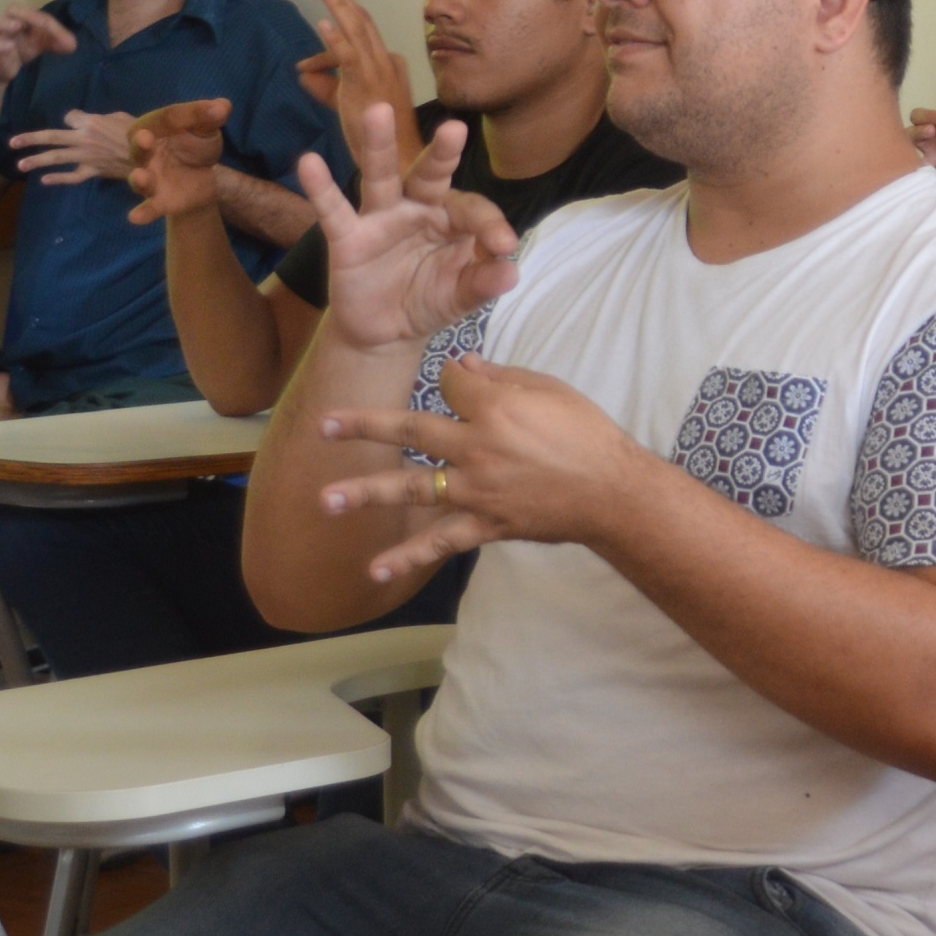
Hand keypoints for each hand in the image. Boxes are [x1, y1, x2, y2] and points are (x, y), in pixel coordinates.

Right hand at [0, 5, 76, 86]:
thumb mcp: (46, 45)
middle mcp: (10, 24)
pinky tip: (9, 47)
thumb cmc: (26, 49)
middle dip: (25, 13)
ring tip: (17, 27)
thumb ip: (61, 42)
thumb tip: (72, 46)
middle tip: (39, 22)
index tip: (54, 30)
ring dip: (3, 23)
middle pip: (12, 8)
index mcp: (25, 19)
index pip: (35, 12)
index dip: (44, 18)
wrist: (8, 70)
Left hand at [12, 108, 144, 187]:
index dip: (72, 120)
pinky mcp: (93, 171)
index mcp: (90, 122)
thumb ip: (98, 118)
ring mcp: (86, 157)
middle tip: (12, 143)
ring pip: (57, 158)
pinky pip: (73, 176)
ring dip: (37, 161)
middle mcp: (83, 139)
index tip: (76, 122)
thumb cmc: (138, 132)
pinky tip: (45, 181)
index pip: (70, 118)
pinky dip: (59, 179)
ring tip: (20, 164)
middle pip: (52, 137)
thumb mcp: (119, 116)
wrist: (151, 154)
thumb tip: (84, 121)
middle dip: (30, 139)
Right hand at [120, 98, 233, 225]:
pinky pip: (149, 207)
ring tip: (140, 177)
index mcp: (154, 127)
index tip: (215, 112)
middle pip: (139, 148)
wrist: (202, 178)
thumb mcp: (205, 130)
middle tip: (145, 138)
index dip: (188, 114)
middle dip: (141, 144)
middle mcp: (145, 153)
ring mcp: (150, 178)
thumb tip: (223, 105)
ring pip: (140, 179)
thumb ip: (208, 118)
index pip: (167, 118)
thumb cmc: (195, 147)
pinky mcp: (160, 200)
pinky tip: (135, 218)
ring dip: (139, 179)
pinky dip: (142, 213)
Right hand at [296, 104, 515, 349]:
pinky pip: (333, 210)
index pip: (472, 210)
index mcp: (450, 219)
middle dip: (442, 154)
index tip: (504, 244)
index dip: (489, 224)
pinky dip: (321, 188)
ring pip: (381, 177)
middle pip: (430, 175)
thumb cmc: (427, 301)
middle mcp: (416, 209)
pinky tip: (308, 162)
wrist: (383, 332)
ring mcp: (380, 218)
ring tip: (377, 111)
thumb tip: (512, 272)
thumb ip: (481, 284)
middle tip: (455, 129)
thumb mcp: (458, 298)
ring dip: (379, 146)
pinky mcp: (347, 236)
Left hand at [297, 0, 418, 170]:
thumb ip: (327, 87)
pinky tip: (322, 22)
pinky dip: (335, 39)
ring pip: (356, 30)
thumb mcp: (348, 106)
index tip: (306, 65)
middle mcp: (387, 62)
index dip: (331, 40)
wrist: (401, 165)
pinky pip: (349, 56)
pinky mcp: (368, 84)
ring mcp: (379, 71)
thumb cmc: (378, 140)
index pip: (359, 39)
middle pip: (362, 23)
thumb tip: (303, 74)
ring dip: (337, 5)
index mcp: (389, 65)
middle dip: (340, 0)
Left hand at [313, 355, 649, 588]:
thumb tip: (463, 365)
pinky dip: (408, 557)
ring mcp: (476, 489)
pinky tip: (374, 570)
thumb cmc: (587, 434)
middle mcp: (475, 447)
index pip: (450, 382)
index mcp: (494, 408)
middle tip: (323, 425)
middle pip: (410, 429)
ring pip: (412, 488)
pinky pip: (440, 542)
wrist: (613, 492)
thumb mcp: (550, 390)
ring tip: (326, 500)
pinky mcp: (484, 523)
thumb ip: (501, 377)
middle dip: (363, 426)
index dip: (451, 377)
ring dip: (366, 493)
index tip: (458, 380)